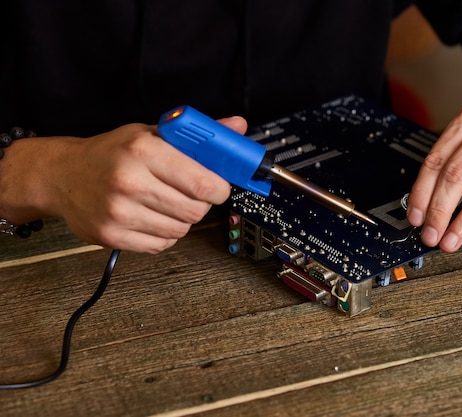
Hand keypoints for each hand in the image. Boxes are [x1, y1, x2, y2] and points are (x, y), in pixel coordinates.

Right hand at [21, 117, 245, 252]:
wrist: (62, 175)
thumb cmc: (112, 153)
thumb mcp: (152, 133)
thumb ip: (198, 135)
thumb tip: (237, 126)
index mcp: (143, 149)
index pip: (203, 182)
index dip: (220, 188)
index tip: (218, 186)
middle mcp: (130, 181)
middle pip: (195, 210)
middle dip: (201, 204)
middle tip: (191, 194)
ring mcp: (119, 212)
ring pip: (181, 229)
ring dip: (182, 219)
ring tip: (165, 202)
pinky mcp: (112, 236)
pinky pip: (162, 244)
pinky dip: (165, 234)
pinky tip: (151, 216)